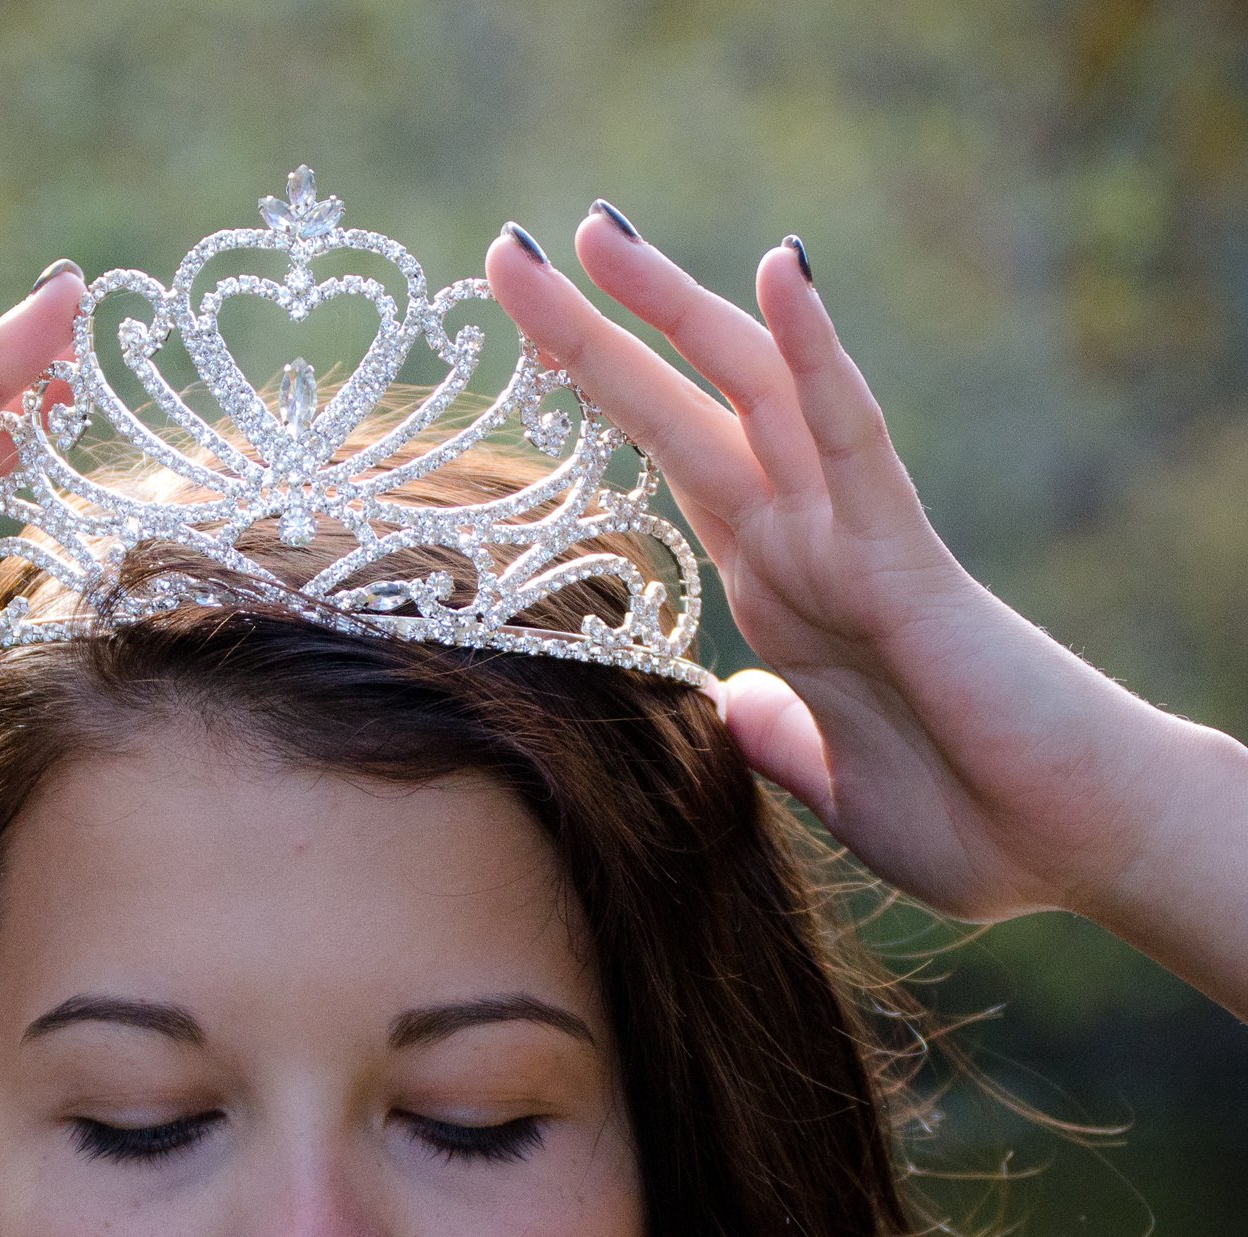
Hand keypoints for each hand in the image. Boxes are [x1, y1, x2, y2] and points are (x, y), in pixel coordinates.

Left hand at [484, 210, 1247, 971]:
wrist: (1079, 854)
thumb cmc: (973, 820)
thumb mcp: (829, 781)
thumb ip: (776, 736)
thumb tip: (732, 707)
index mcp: (775, 585)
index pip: (667, 460)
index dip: (596, 394)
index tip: (519, 330)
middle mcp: (801, 541)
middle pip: (684, 405)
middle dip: (595, 326)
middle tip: (511, 248)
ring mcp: (850, 538)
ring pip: (754, 392)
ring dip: (676, 308)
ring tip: (599, 232)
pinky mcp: (906, 560)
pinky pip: (856, 440)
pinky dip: (817, 356)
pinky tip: (778, 275)